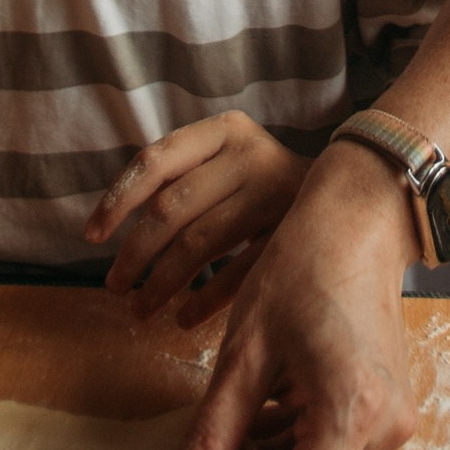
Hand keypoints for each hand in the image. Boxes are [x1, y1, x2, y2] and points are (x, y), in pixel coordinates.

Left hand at [84, 113, 310, 321]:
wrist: (358, 188)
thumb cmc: (265, 184)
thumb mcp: (227, 162)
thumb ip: (180, 180)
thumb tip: (108, 226)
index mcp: (224, 131)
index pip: (155, 160)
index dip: (117, 200)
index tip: (91, 236)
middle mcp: (251, 155)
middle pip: (172, 208)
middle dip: (135, 254)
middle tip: (114, 287)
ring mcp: (276, 194)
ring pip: (199, 244)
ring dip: (162, 284)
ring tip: (140, 311)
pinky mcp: (295, 234)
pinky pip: (238, 274)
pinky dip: (206, 301)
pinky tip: (183, 318)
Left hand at [140, 144, 418, 449]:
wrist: (361, 220)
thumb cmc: (302, 268)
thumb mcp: (244, 353)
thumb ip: (209, 436)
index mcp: (353, 412)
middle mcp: (386, 429)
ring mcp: (393, 423)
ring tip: (226, 429)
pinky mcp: (388, 413)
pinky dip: (290, 445)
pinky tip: (259, 412)